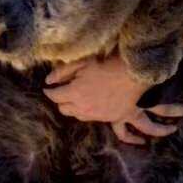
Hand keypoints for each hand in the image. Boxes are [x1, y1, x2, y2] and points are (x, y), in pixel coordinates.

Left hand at [43, 53, 182, 144]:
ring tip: (74, 98)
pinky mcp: (108, 119)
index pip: (54, 96)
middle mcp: (83, 107)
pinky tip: (87, 106)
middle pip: (63, 109)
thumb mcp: (82, 63)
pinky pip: (89, 119)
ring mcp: (96, 115)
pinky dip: (85, 113)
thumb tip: (48, 81)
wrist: (134, 75)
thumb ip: (62, 72)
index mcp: (75, 93)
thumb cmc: (107, 65)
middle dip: (60, 100)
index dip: (49, 91)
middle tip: (62, 91)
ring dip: (72, 108)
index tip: (48, 88)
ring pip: (76, 116)